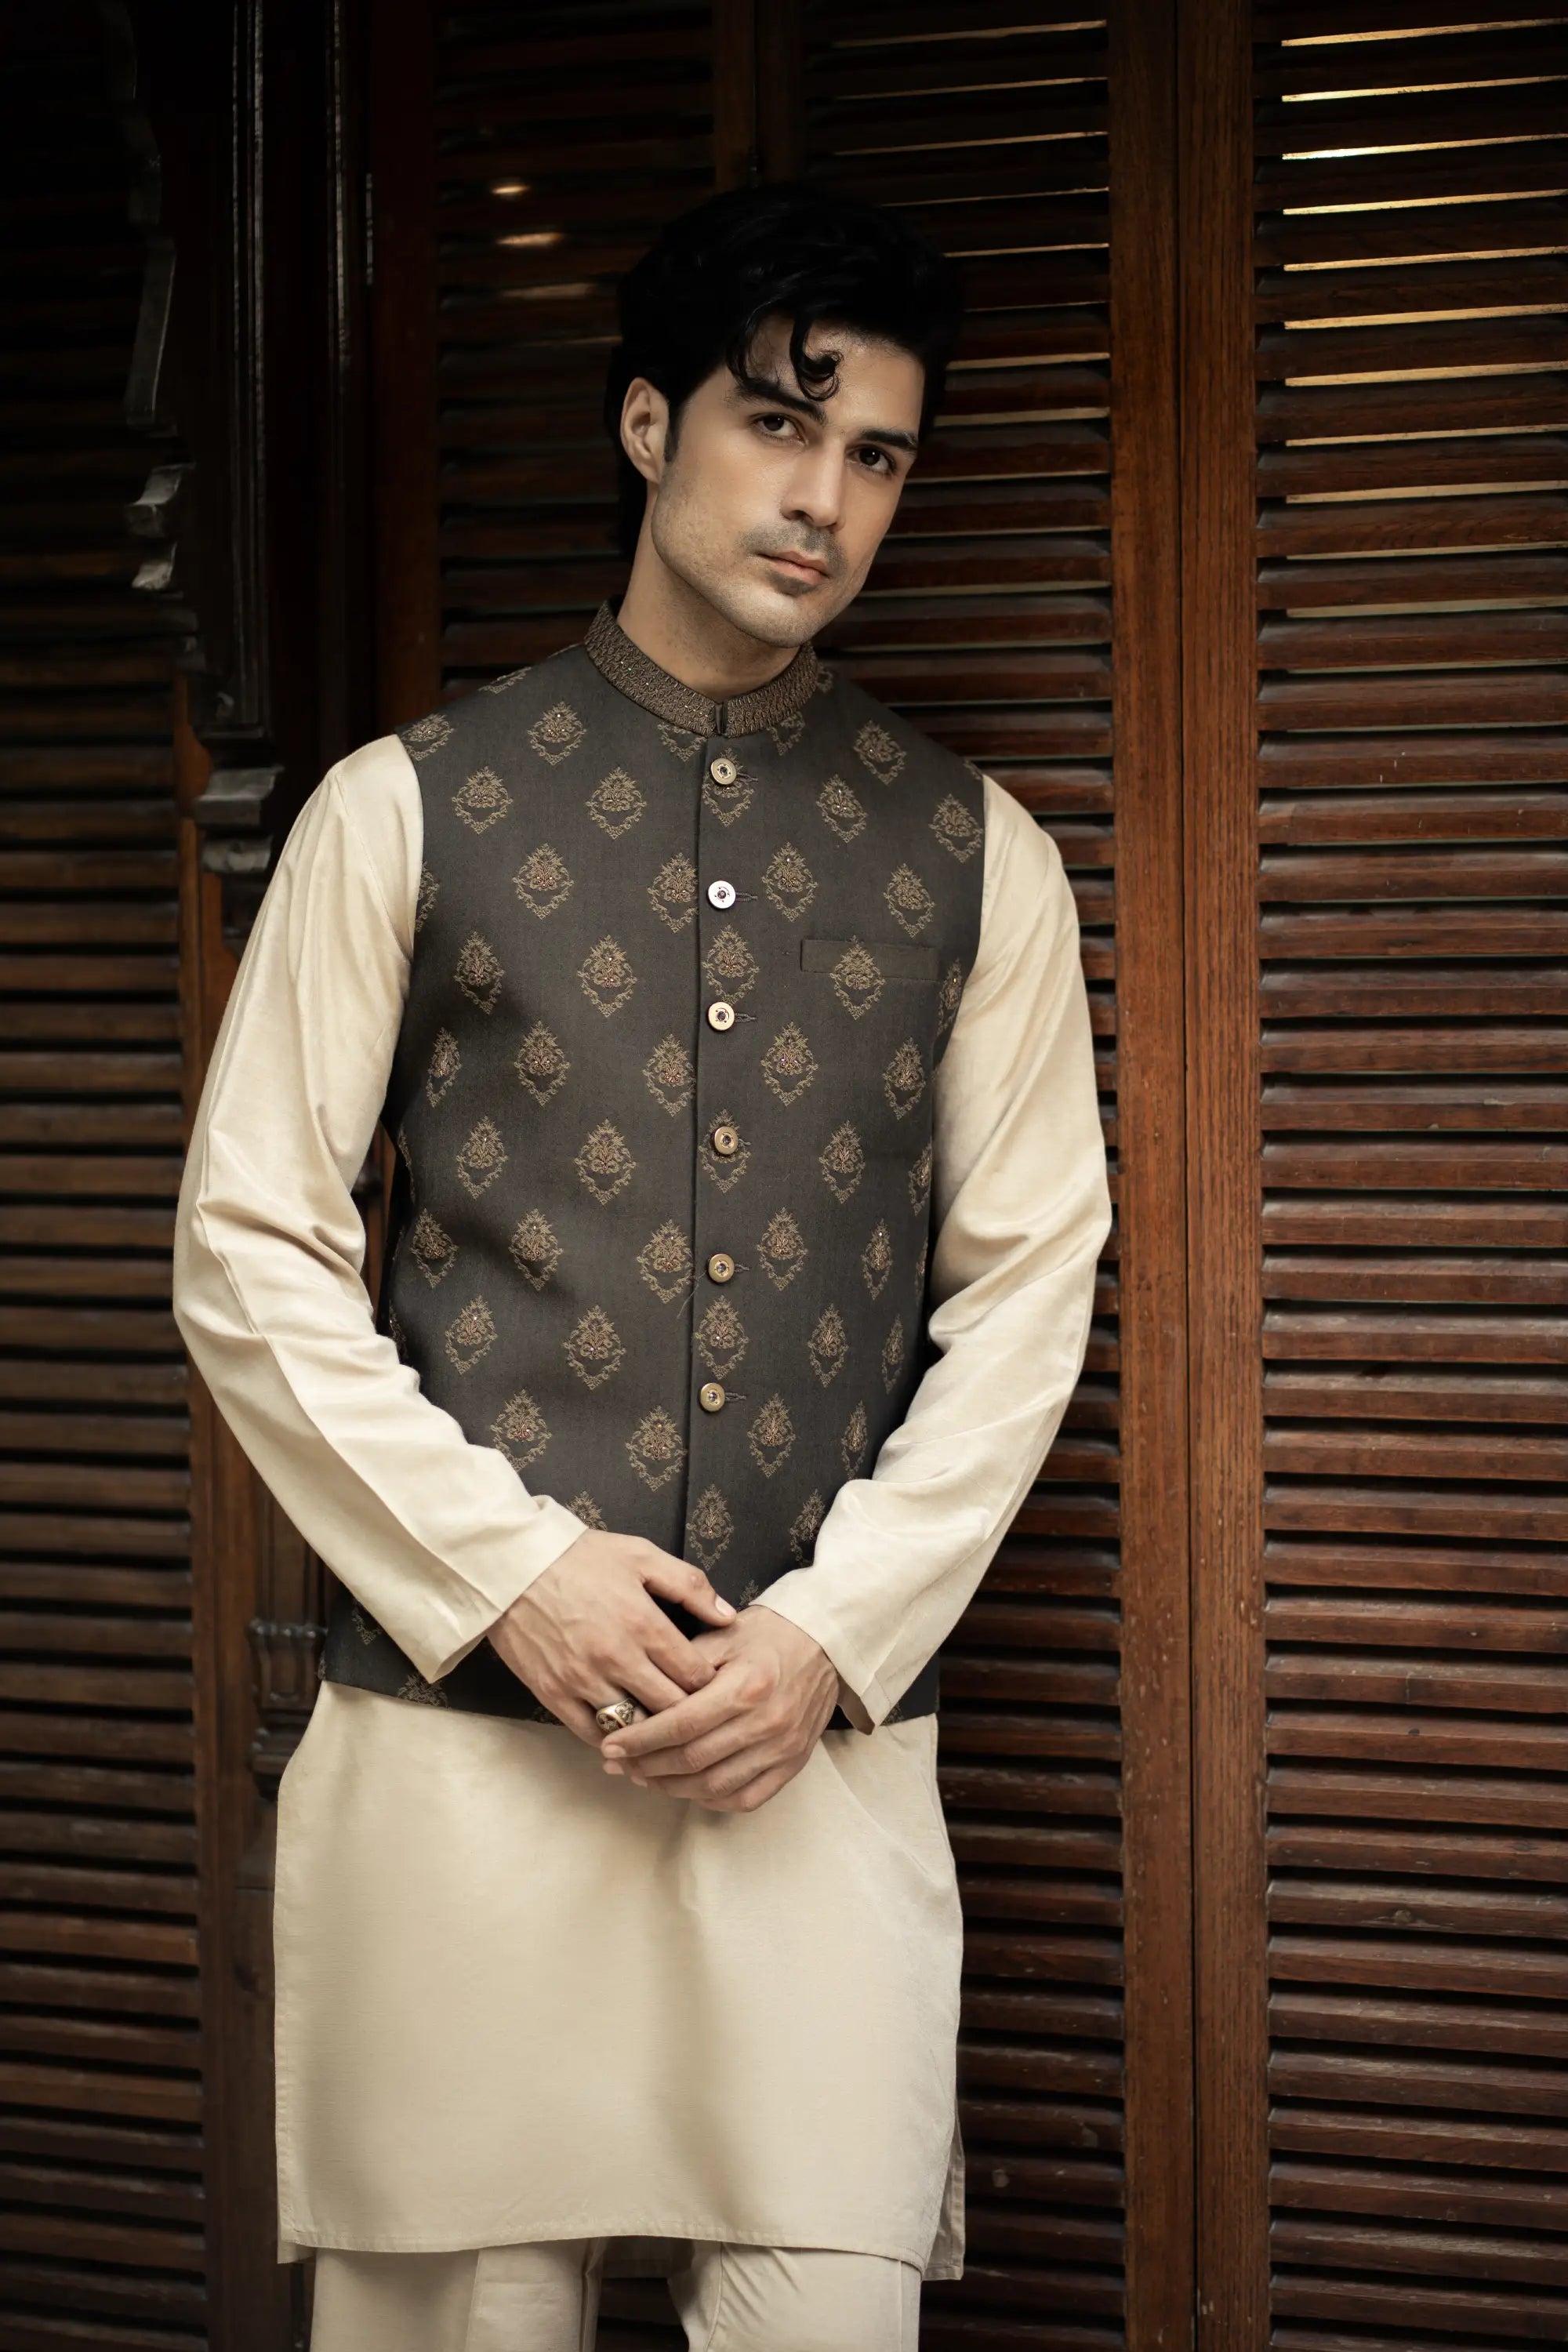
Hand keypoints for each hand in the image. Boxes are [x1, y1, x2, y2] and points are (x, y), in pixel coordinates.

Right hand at [487, 1530, 735, 1746]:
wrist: (511, 1564)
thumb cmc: (579, 1557)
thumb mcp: (641, 1555)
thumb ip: (690, 1585)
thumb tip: (729, 1617)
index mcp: (643, 1623)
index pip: (695, 1675)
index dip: (713, 1685)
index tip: (717, 1687)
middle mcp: (616, 1657)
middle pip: (671, 1708)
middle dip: (690, 1715)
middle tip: (700, 1715)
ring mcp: (582, 1679)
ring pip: (634, 1727)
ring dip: (653, 1733)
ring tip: (667, 1733)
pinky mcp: (553, 1694)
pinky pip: (591, 1733)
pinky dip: (613, 1740)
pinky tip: (627, 1737)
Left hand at [599, 1604, 839, 1811]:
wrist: (827, 1644)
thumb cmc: (770, 1635)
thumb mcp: (725, 1634)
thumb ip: (684, 1664)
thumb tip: (641, 1695)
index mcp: (746, 1686)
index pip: (681, 1725)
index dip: (641, 1740)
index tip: (611, 1745)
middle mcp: (766, 1723)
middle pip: (693, 1760)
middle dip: (647, 1766)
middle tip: (618, 1763)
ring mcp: (782, 1749)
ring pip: (714, 1786)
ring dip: (671, 1787)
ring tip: (644, 1776)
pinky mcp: (793, 1764)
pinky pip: (746, 1798)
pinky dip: (711, 1800)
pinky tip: (687, 1788)